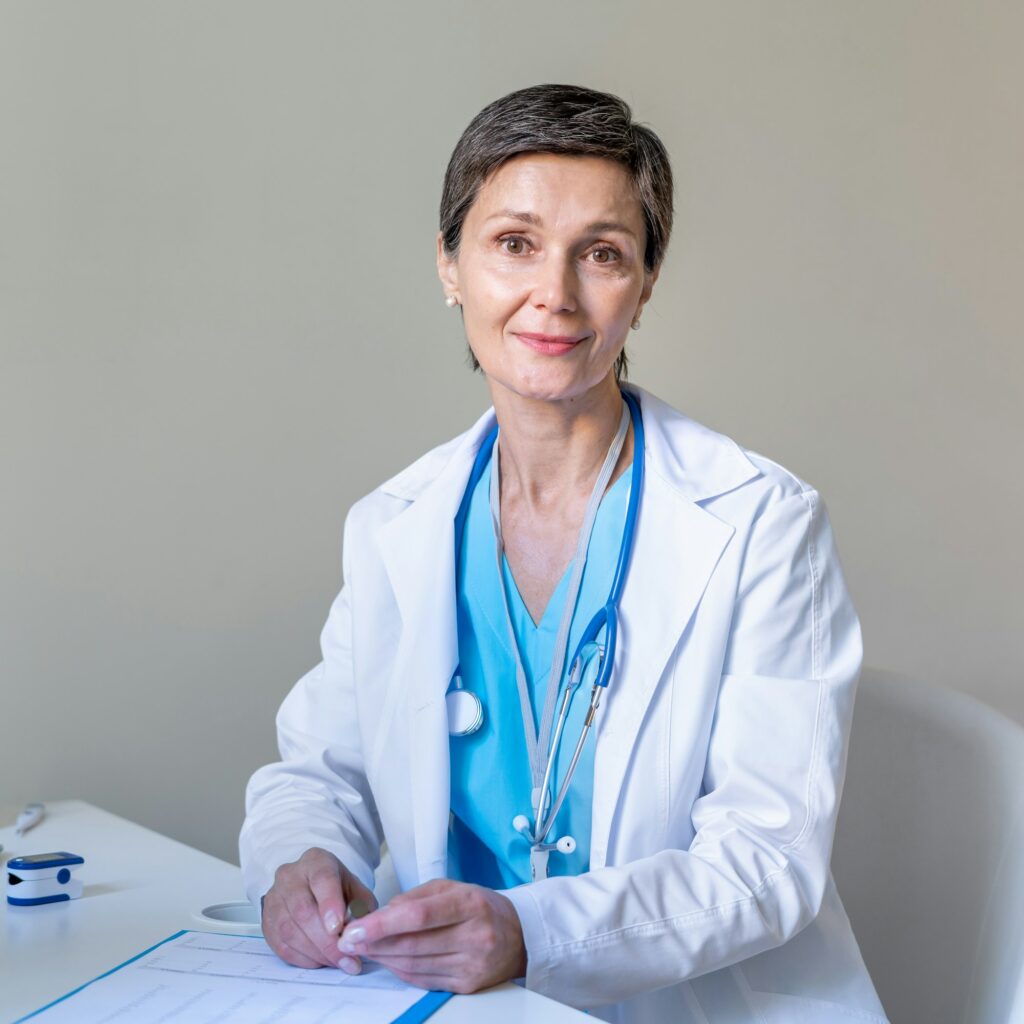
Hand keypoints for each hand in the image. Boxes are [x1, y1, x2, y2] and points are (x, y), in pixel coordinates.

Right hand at [262, 847, 377, 972]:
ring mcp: (274, 898)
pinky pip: (280, 945)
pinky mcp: (266, 920)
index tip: (338, 928)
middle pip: (303, 909)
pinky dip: (302, 958)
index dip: (329, 904)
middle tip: (345, 958)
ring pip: (289, 930)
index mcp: (316, 861)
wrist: (311, 886)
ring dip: (315, 953)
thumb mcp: (356, 890)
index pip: (321, 879)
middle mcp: (290, 876)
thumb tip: (360, 934)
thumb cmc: (337, 889)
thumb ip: (361, 908)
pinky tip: (319, 961)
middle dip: (326, 940)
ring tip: (336, 962)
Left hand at [336, 878, 526, 993]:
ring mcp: (472, 965)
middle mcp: (474, 936)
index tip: (356, 927)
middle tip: (349, 939)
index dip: (382, 924)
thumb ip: (416, 898)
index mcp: (470, 904)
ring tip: (365, 948)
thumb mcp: (453, 888)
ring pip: (415, 966)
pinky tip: (389, 960)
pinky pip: (424, 980)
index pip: (418, 916)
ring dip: (384, 958)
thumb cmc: (481, 906)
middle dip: (375, 943)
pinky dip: (401, 971)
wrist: (519, 935)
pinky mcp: (468, 985)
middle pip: (413, 944)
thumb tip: (382, 914)